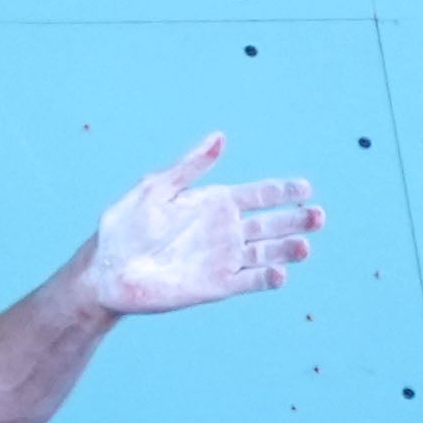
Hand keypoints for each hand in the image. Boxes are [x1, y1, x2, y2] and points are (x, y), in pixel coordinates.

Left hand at [79, 134, 318, 313]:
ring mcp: (223, 259)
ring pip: (266, 253)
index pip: (259, 195)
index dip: (283, 191)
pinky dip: (265, 279)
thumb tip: (220, 137)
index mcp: (214, 203)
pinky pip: (248, 282)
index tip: (306, 188)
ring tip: (305, 245)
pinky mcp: (216, 286)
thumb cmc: (125, 226)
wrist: (105, 270)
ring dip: (287, 250)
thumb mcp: (156, 188)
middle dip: (295, 219)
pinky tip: (281, 274)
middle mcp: (224, 231)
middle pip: (271, 224)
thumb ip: (191, 167)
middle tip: (317, 215)